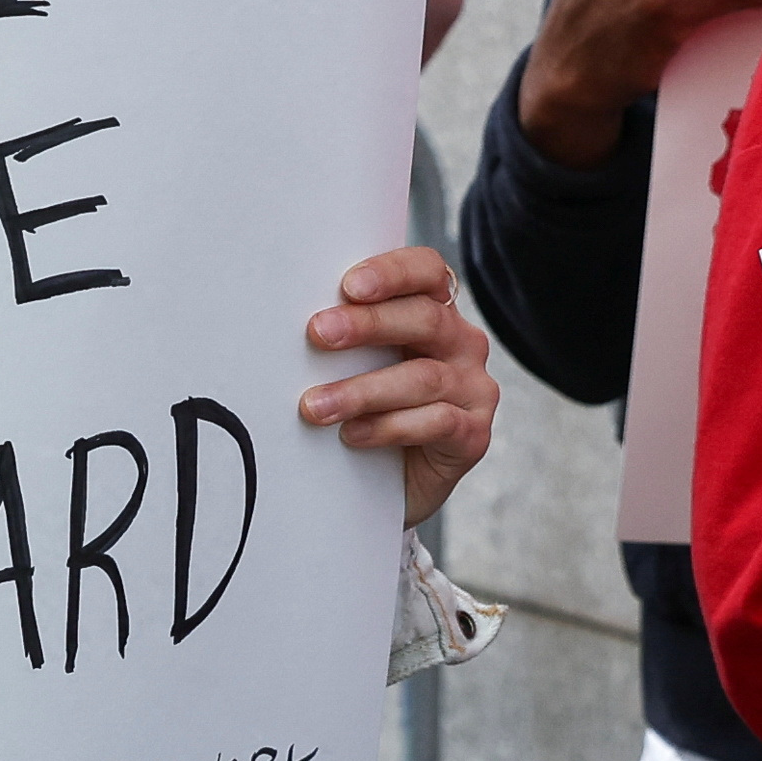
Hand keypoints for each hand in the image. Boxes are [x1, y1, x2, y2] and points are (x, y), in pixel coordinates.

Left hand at [299, 243, 497, 527]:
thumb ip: (342, 339)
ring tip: (315, 406)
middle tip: (318, 333)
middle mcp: (462, 344)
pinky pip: (437, 423)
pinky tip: (353, 435)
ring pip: (424, 377)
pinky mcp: (473, 435)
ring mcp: (474, 390)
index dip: (393, 272)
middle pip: (426, 319)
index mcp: (435, 313)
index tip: (348, 286)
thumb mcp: (353, 367)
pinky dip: (389, 427)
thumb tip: (287, 320)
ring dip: (363, 389)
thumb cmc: (364, 412)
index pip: (427, 272)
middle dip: (368, 325)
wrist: (384, 488)